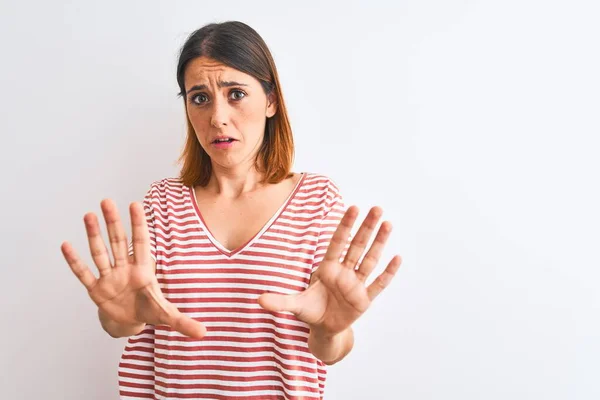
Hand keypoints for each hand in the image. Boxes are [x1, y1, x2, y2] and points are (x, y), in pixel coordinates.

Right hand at [61, 199, 205, 338]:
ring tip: (88, 215)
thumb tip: (204, 333)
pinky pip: (84, 273)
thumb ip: (183, 322)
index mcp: (143, 270)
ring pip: (100, 252)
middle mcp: (125, 269)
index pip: (141, 243)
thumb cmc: (149, 310)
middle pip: (118, 242)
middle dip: (113, 222)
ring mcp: (109, 277)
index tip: (135, 204)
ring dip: (94, 235)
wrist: (129, 322)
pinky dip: (75, 261)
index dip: (138, 224)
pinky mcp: (96, 290)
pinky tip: (66, 245)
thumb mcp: (167, 316)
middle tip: (107, 201)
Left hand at [258, 206, 400, 337]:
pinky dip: (388, 273)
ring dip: (380, 243)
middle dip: (367, 227)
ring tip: (388, 223)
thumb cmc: (311, 311)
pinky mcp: (364, 299)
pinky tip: (397, 258)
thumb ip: (279, 302)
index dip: (345, 226)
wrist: (324, 328)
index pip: (338, 243)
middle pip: (357, 246)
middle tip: (376, 207)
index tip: (353, 208)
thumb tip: (258, 300)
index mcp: (327, 269)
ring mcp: (356, 285)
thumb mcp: (295, 306)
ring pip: (370, 260)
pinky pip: (378, 284)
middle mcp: (344, 272)